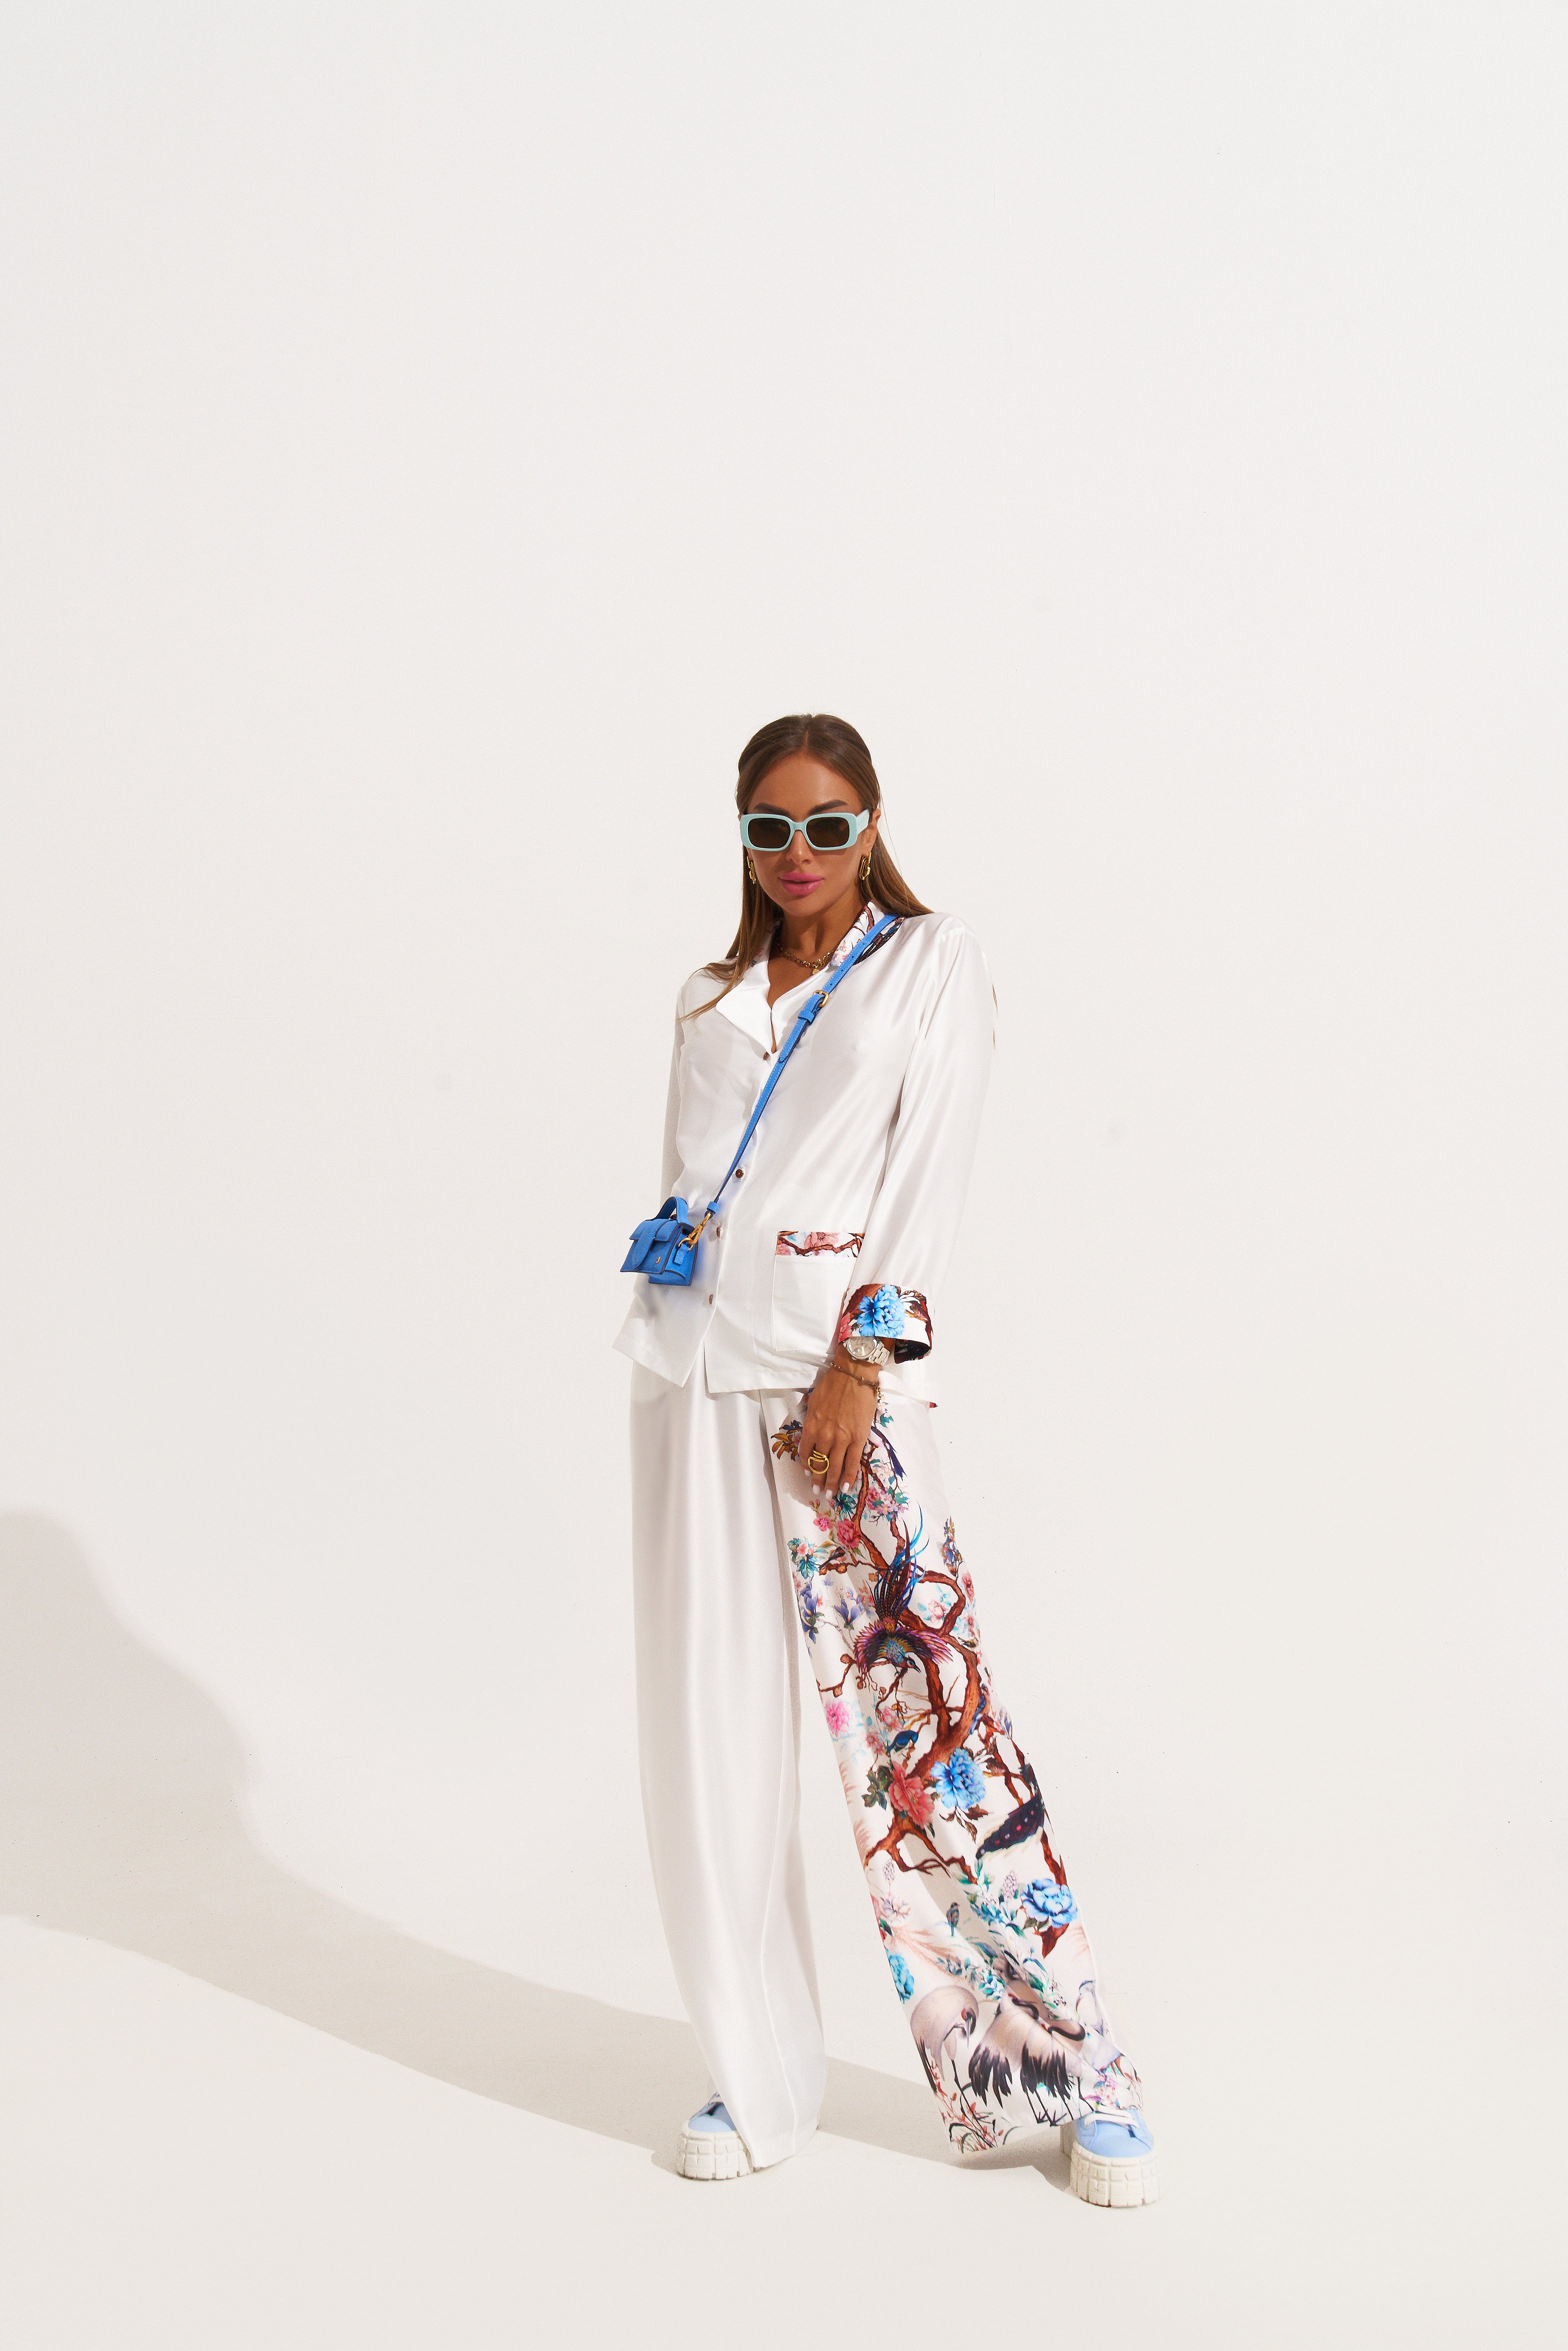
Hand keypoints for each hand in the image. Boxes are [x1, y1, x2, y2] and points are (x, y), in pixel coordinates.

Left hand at [799, 1360, 877, 1498]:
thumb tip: (812, 1434)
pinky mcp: (858, 1439)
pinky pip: (852, 1463)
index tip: (807, 1473)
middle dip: (818, 1480)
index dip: (806, 1465)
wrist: (853, 1375)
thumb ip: (812, 1421)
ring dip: (832, 1484)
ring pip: (835, 1467)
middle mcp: (824, 1436)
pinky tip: (846, 1488)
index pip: (806, 1453)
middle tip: (817, 1491)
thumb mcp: (814, 1403)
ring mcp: (842, 1439)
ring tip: (830, 1495)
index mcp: (811, 1427)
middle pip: (820, 1464)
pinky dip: (849, 1477)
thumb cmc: (833, 1385)